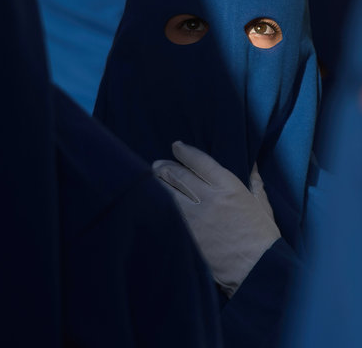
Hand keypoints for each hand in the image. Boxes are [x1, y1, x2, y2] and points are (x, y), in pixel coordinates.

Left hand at [152, 141, 280, 296]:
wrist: (256, 269)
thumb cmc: (262, 238)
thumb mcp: (262, 206)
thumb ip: (254, 183)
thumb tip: (252, 166)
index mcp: (229, 186)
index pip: (199, 161)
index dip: (184, 151)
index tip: (176, 147)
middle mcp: (208, 197)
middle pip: (177, 174)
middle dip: (164, 166)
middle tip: (158, 165)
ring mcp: (194, 216)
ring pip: (167, 191)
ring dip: (157, 182)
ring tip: (152, 178)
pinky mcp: (185, 232)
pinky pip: (166, 213)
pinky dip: (158, 204)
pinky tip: (153, 200)